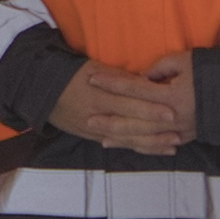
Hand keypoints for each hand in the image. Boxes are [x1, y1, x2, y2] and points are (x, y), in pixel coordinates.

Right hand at [46, 52, 191, 153]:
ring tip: (173, 144)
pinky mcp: (92, 137)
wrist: (40, 91)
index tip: (171, 111)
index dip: (150, 109)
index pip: (128, 104)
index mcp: (97, 96)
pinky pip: (118, 145)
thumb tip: (145, 82)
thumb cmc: (69, 75)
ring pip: (126, 140)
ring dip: (151, 144)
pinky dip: (137, 148)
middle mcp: (96, 116)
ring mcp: (93, 130)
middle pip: (130, 126)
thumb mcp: (92, 68)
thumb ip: (119, 78)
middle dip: (156, 131)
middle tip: (179, 132)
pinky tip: (155, 150)